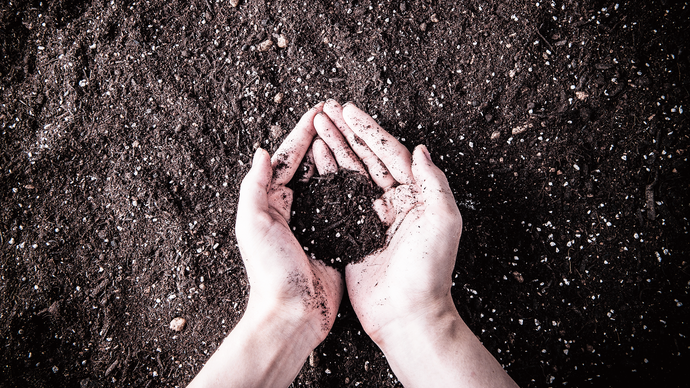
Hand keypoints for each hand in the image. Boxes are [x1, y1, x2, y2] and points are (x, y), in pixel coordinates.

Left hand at [188, 103, 343, 387]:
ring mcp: (316, 222)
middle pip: (309, 164)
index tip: (318, 110)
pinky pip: (344, 204)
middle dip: (322, 137)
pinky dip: (352, 185)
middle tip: (338, 114)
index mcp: (271, 202)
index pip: (286, 158)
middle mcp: (293, 208)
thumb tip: (260, 151)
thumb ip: (254, 187)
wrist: (293, 312)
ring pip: (329, 180)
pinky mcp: (335, 236)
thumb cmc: (270, 270)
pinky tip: (365, 171)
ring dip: (339, 155)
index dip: (301, 132)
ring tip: (353, 133)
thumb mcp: (253, 224)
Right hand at [315, 99, 516, 386]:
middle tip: (326, 109)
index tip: (348, 110)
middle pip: (366, 158)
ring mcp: (371, 217)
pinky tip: (315, 161)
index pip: (390, 153)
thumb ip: (434, 182)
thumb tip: (421, 149)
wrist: (408, 313)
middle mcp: (393, 202)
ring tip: (317, 126)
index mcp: (415, 195)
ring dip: (334, 148)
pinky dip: (326, 178)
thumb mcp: (443, 221)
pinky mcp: (353, 234)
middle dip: (346, 132)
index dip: (368, 130)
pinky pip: (338, 199)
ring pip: (350, 174)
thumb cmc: (430, 270)